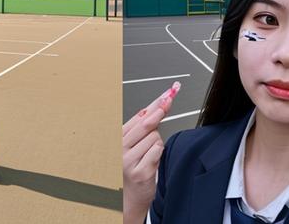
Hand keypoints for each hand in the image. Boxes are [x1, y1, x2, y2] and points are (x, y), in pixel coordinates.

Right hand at [123, 81, 180, 222]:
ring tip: (150, 154)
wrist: (128, 197)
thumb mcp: (133, 145)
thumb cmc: (132, 168)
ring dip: (158, 144)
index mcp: (119, 138)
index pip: (140, 115)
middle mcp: (121, 147)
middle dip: (160, 110)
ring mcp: (128, 160)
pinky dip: (159, 153)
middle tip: (169, 99)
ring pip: (155, 138)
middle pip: (147, 123)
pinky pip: (157, 151)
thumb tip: (152, 107)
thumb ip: (141, 127)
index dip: (156, 102)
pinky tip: (152, 161)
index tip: (169, 91)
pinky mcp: (140, 171)